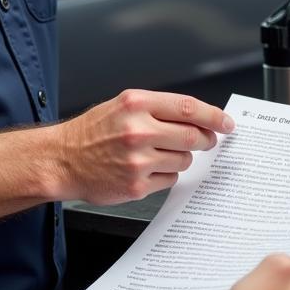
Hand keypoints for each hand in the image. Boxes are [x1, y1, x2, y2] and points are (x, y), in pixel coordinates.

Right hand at [53, 89, 234, 203]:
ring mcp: (138, 160)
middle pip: (192, 136)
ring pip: (183, 160)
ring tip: (157, 154)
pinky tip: (146, 169)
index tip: (226, 122)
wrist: (63, 159)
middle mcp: (138, 130)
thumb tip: (196, 117)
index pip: (188, 107)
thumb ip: (157, 108)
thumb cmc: (92, 131)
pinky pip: (169, 180)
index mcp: (136, 104)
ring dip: (179, 157)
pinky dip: (164, 175)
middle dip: (205, 139)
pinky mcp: (137, 185)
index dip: (213, 116)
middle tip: (206, 140)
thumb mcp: (122, 105)